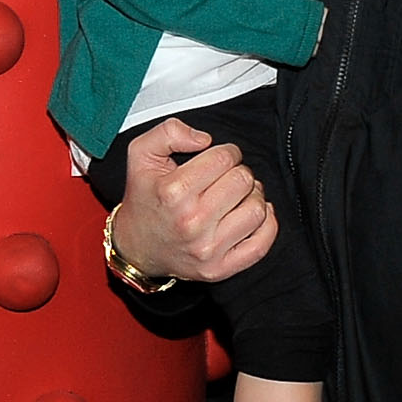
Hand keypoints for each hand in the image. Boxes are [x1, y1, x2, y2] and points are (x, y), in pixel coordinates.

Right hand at [109, 116, 276, 282]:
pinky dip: (266, 224)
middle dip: (238, 173)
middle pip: (243, 181)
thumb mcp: (141, 155)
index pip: (224, 158)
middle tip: (226, 178)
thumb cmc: (144, 198)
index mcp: (172, 192)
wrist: (135, 246)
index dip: (226, 152)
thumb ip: (168, 132)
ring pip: (257, 209)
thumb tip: (205, 140)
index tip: (220, 159)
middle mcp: (191, 222)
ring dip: (252, 197)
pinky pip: (262, 244)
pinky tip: (250, 214)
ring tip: (236, 197)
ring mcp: (207, 249)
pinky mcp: (219, 269)